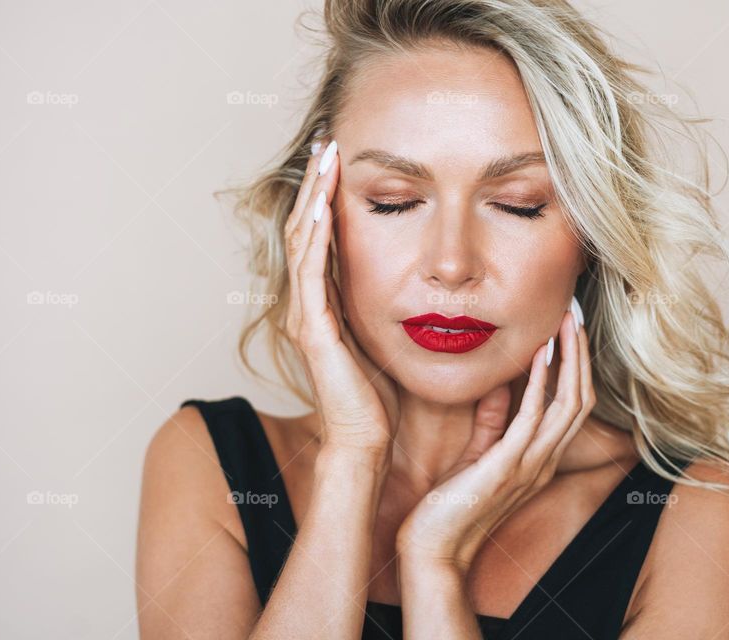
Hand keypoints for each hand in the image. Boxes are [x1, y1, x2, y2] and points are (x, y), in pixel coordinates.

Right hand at [284, 137, 399, 458]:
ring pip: (303, 242)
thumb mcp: (389, 336)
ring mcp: (306, 316)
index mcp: (326, 303)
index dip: (327, 197)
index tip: (341, 159)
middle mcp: (308, 304)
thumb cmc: (382, 396)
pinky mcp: (313, 330)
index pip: (322, 237)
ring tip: (324, 157)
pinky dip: (317, 237)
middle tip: (327, 142)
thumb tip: (425, 277)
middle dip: (316, 184)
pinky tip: (325, 206)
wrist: (367, 440)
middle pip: (306, 229)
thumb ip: (393, 304)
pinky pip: (311, 273)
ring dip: (313, 197)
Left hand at [395, 306, 594, 570]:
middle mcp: (543, 461)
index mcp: (539, 458)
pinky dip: (541, 382)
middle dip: (581, 354)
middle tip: (576, 314)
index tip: (570, 330)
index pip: (572, 406)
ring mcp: (529, 465)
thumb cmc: (452, 506)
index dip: (577, 367)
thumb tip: (502, 385)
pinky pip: (532, 417)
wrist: (434, 550)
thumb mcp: (479, 456)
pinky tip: (540, 353)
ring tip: (567, 323)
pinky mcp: (507, 467)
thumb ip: (494, 422)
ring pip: (568, 404)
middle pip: (580, 399)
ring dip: (570, 359)